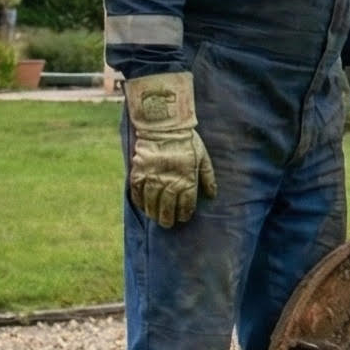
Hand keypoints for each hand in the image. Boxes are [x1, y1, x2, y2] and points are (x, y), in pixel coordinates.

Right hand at [124, 72, 215, 227]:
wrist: (164, 125)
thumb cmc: (187, 141)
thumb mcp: (203, 157)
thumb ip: (208, 177)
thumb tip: (212, 195)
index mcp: (186, 179)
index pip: (186, 203)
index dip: (184, 213)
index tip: (183, 217)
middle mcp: (168, 182)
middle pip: (167, 206)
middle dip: (168, 218)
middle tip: (168, 224)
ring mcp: (152, 178)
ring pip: (151, 202)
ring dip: (153, 212)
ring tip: (156, 218)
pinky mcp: (138, 172)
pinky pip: (136, 191)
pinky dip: (139, 201)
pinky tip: (142, 206)